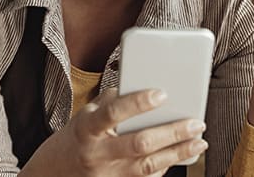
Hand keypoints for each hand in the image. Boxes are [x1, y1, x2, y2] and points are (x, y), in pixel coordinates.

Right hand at [21, 89, 206, 176]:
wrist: (55, 172)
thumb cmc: (79, 137)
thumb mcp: (87, 115)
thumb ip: (113, 103)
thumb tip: (146, 87)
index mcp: (86, 129)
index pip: (112, 113)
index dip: (137, 103)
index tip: (162, 93)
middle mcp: (96, 154)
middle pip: (138, 144)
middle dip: (171, 133)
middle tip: (195, 123)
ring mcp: (107, 175)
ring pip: (148, 166)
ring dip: (177, 153)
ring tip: (199, 141)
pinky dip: (166, 167)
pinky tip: (182, 154)